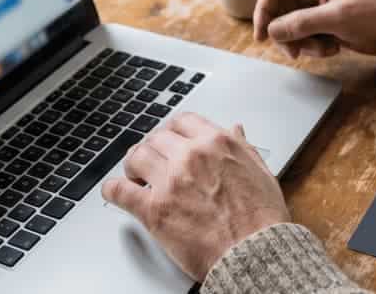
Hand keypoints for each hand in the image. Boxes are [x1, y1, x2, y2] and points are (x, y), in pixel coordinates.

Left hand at [101, 113, 290, 281]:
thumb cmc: (263, 220)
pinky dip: (113, 190)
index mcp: (217, 143)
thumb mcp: (261, 172)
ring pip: (137, 156)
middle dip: (153, 148)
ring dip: (133, 164)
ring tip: (135, 175)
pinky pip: (120, 191)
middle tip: (152, 160)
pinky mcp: (154, 210)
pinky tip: (114, 191)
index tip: (169, 138)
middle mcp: (190, 157)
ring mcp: (170, 182)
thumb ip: (243, 148)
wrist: (256, 254)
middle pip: (157, 137)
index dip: (173, 130)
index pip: (183, 121)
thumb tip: (236, 131)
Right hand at [253, 0, 375, 58]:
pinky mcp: (321, 24)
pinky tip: (334, 47)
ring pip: (290, 29)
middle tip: (296, 52)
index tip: (262, 35)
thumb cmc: (374, 12)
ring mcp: (314, 8)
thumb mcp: (337, 17)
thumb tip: (272, 31)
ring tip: (326, 48)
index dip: (263, 12)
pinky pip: (304, 38)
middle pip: (278, 13)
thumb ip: (302, 22)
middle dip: (287, 35)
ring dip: (303, 44)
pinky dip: (314, 48)